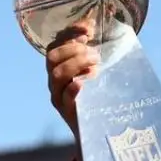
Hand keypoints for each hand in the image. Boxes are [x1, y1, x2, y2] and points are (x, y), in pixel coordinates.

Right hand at [45, 24, 98, 138]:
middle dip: (73, 50)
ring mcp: (59, 97)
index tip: (88, 28)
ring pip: (57, 75)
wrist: (98, 132)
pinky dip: (72, 89)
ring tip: (95, 65)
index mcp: (60, 68)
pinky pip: (64, 98)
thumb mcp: (99, 76)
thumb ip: (98, 58)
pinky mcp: (67, 112)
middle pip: (52, 58)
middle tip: (95, 54)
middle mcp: (55, 81)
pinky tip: (82, 84)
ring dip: (75, 65)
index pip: (57, 45)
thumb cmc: (100, 100)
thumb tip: (108, 33)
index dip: (70, 33)